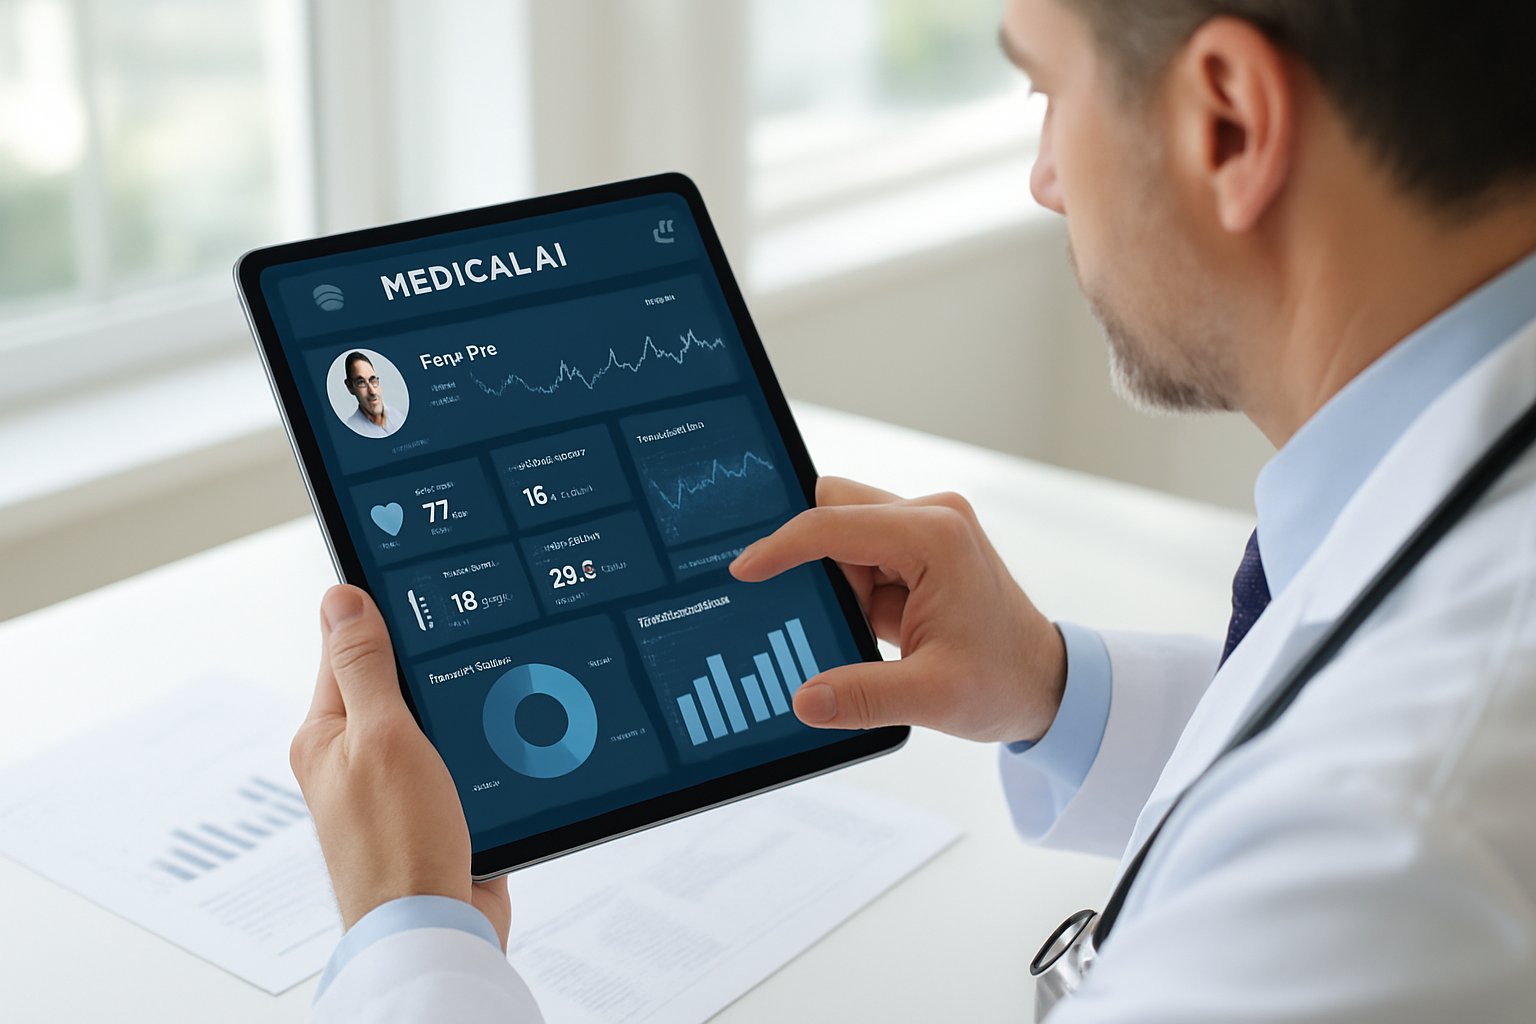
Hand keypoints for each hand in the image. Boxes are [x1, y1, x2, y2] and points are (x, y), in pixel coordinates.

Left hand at [290, 585, 510, 945]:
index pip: (348, 648)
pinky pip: (459, 755)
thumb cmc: (398, 845)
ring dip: (461, 706)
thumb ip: (364, 666)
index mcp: (325, 735)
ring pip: (434, 717)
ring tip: (490, 695)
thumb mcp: (382, 736)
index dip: (382, 614)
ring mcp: (395, 785)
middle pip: (395, 680)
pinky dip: (480, 742)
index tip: (420, 584)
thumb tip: (341, 596)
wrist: (436, 928)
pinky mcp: (435, 808)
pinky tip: (504, 736)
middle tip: (471, 643)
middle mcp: (354, 757)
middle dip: (432, 662)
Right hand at [730, 477, 1065, 742]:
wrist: (1046, 684)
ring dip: (834, 581)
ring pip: (842, 533)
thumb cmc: (1004, 682)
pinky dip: (847, 591)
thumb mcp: (933, 697)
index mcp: (935, 536)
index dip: (781, 546)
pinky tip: (857, 628)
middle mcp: (931, 517)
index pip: (833, 524)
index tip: (742, 571)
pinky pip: (858, 556)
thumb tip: (803, 700)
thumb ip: (863, 696)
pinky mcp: (916, 552)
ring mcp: (924, 531)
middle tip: (804, 612)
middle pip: (834, 509)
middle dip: (811, 560)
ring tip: (855, 632)